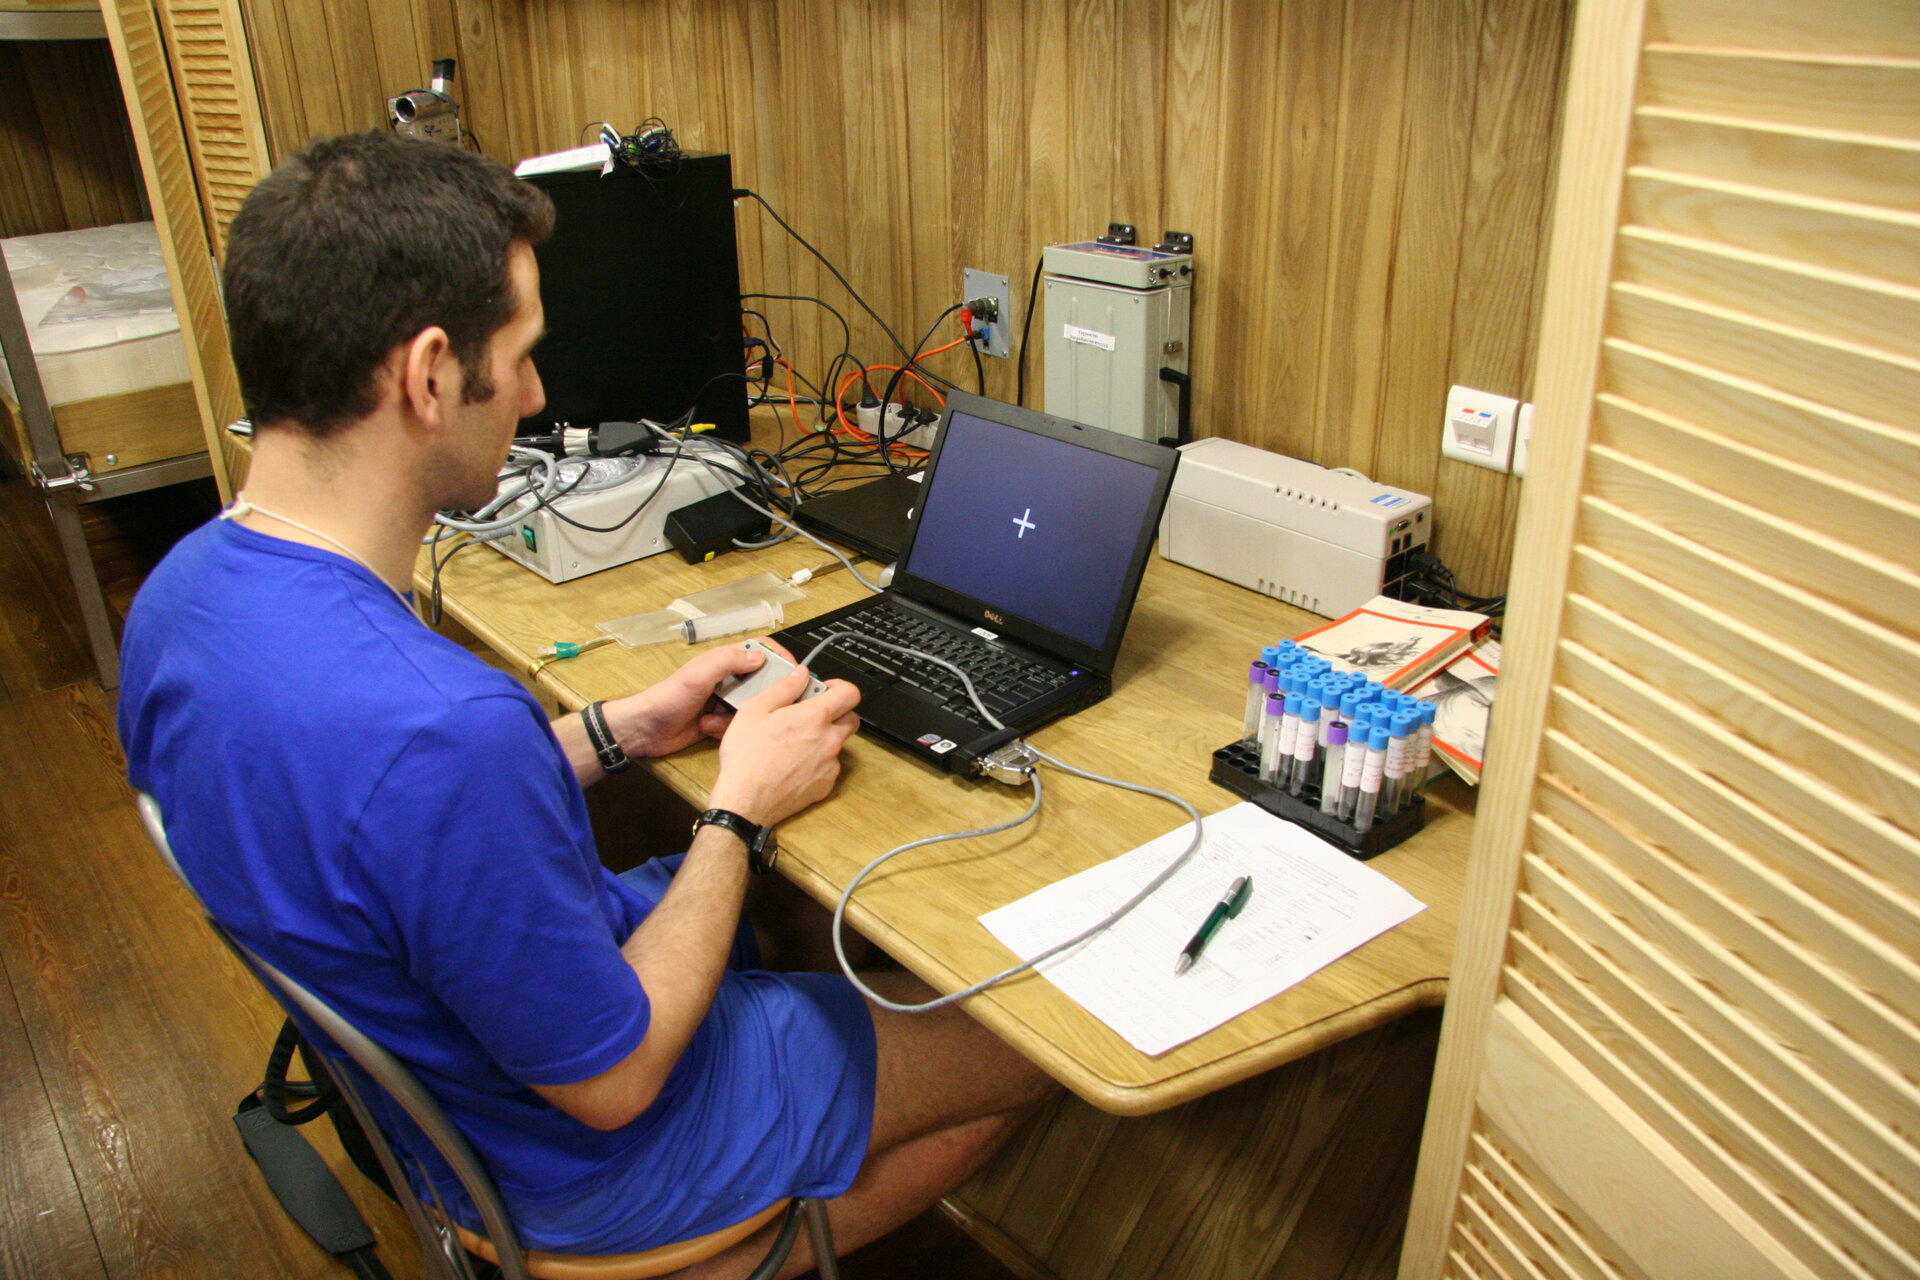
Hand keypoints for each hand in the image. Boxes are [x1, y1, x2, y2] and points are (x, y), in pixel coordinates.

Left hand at [599, 638, 789, 759]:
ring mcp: (723, 701)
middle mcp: (726, 679)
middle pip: (761, 682)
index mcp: (722, 661)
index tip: (793, 673)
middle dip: (760, 697)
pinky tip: (707, 728)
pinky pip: (738, 725)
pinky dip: (725, 729)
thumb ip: (727, 661)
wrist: (644, 731)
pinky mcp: (720, 722)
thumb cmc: (665, 698)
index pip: (759, 650)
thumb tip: (759, 656)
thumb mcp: (697, 675)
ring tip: (715, 718)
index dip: (778, 657)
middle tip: (759, 707)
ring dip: (737, 716)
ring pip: (751, 707)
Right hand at [708, 666, 860, 827]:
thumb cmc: (747, 757)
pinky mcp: (825, 785)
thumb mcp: (754, 710)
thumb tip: (800, 674)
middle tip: (813, 715)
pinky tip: (794, 764)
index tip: (828, 689)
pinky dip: (818, 762)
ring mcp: (830, 765)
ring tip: (796, 742)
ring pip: (838, 744)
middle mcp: (829, 741)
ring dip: (825, 738)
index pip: (850, 693)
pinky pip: (829, 767)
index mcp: (814, 718)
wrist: (745, 801)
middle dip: (837, 713)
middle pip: (851, 719)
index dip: (841, 687)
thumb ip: (783, 688)